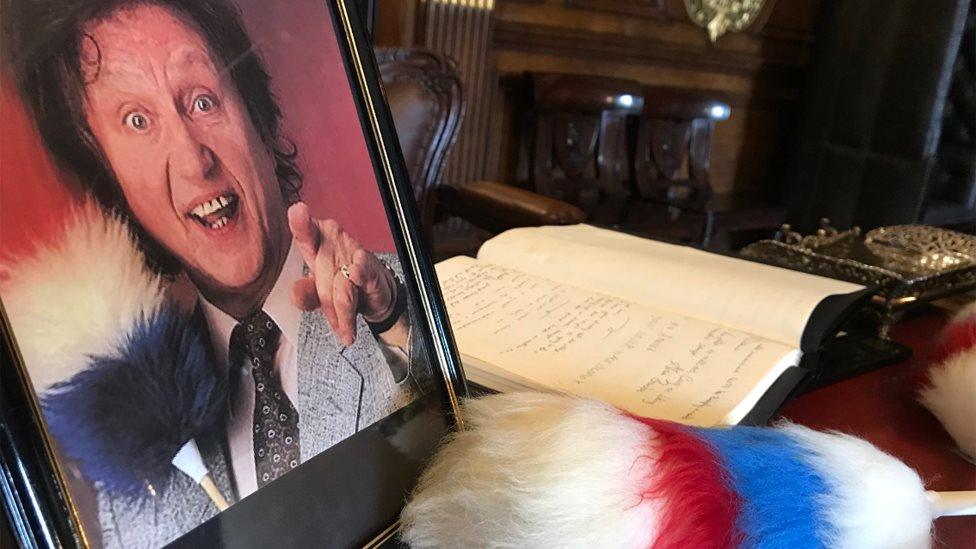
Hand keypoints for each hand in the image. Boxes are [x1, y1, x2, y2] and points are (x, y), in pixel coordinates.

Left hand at [287, 202, 397, 345]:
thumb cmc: (341, 286)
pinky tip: (356, 277)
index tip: (297, 211)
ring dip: (343, 310)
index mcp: (315, 243)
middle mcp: (333, 241)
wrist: (374, 297)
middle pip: (322, 272)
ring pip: (340, 281)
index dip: (301, 223)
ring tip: (345, 328)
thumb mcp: (318, 294)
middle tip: (335, 325)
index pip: (304, 233)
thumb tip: (295, 293)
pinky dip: (358, 278)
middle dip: (327, 304)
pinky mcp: (370, 263)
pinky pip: (361, 273)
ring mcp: (352, 249)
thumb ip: (305, 295)